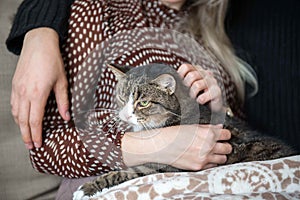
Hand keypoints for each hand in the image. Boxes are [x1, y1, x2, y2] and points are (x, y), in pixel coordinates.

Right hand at [11, 28, 69, 149]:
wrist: (38, 43)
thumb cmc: (52, 61)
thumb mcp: (62, 82)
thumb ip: (63, 101)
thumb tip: (66, 117)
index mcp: (37, 94)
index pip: (35, 121)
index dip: (36, 134)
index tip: (38, 144)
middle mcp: (24, 93)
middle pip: (23, 120)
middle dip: (27, 135)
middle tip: (31, 146)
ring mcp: (17, 89)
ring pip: (17, 113)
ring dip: (21, 126)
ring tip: (26, 136)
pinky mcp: (15, 84)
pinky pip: (14, 104)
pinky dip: (17, 115)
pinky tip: (21, 119)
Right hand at [122, 124, 231, 169]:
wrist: (161, 145)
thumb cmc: (173, 134)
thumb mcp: (192, 126)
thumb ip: (207, 128)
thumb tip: (219, 127)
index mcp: (207, 133)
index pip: (226, 134)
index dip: (225, 134)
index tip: (223, 135)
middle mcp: (208, 146)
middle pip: (228, 148)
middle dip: (225, 145)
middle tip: (220, 144)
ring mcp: (204, 158)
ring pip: (223, 158)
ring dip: (220, 155)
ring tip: (213, 152)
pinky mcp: (198, 166)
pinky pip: (212, 165)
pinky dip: (211, 162)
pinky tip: (205, 157)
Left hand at [177, 63, 222, 111]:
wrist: (211, 109)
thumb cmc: (197, 97)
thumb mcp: (187, 88)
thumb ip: (181, 83)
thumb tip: (168, 83)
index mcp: (196, 70)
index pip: (186, 67)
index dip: (180, 76)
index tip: (180, 85)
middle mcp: (205, 73)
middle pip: (192, 75)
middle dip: (186, 86)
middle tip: (186, 94)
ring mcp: (212, 81)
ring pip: (197, 84)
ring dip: (193, 94)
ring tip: (192, 99)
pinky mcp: (217, 91)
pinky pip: (208, 93)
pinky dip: (201, 99)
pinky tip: (200, 102)